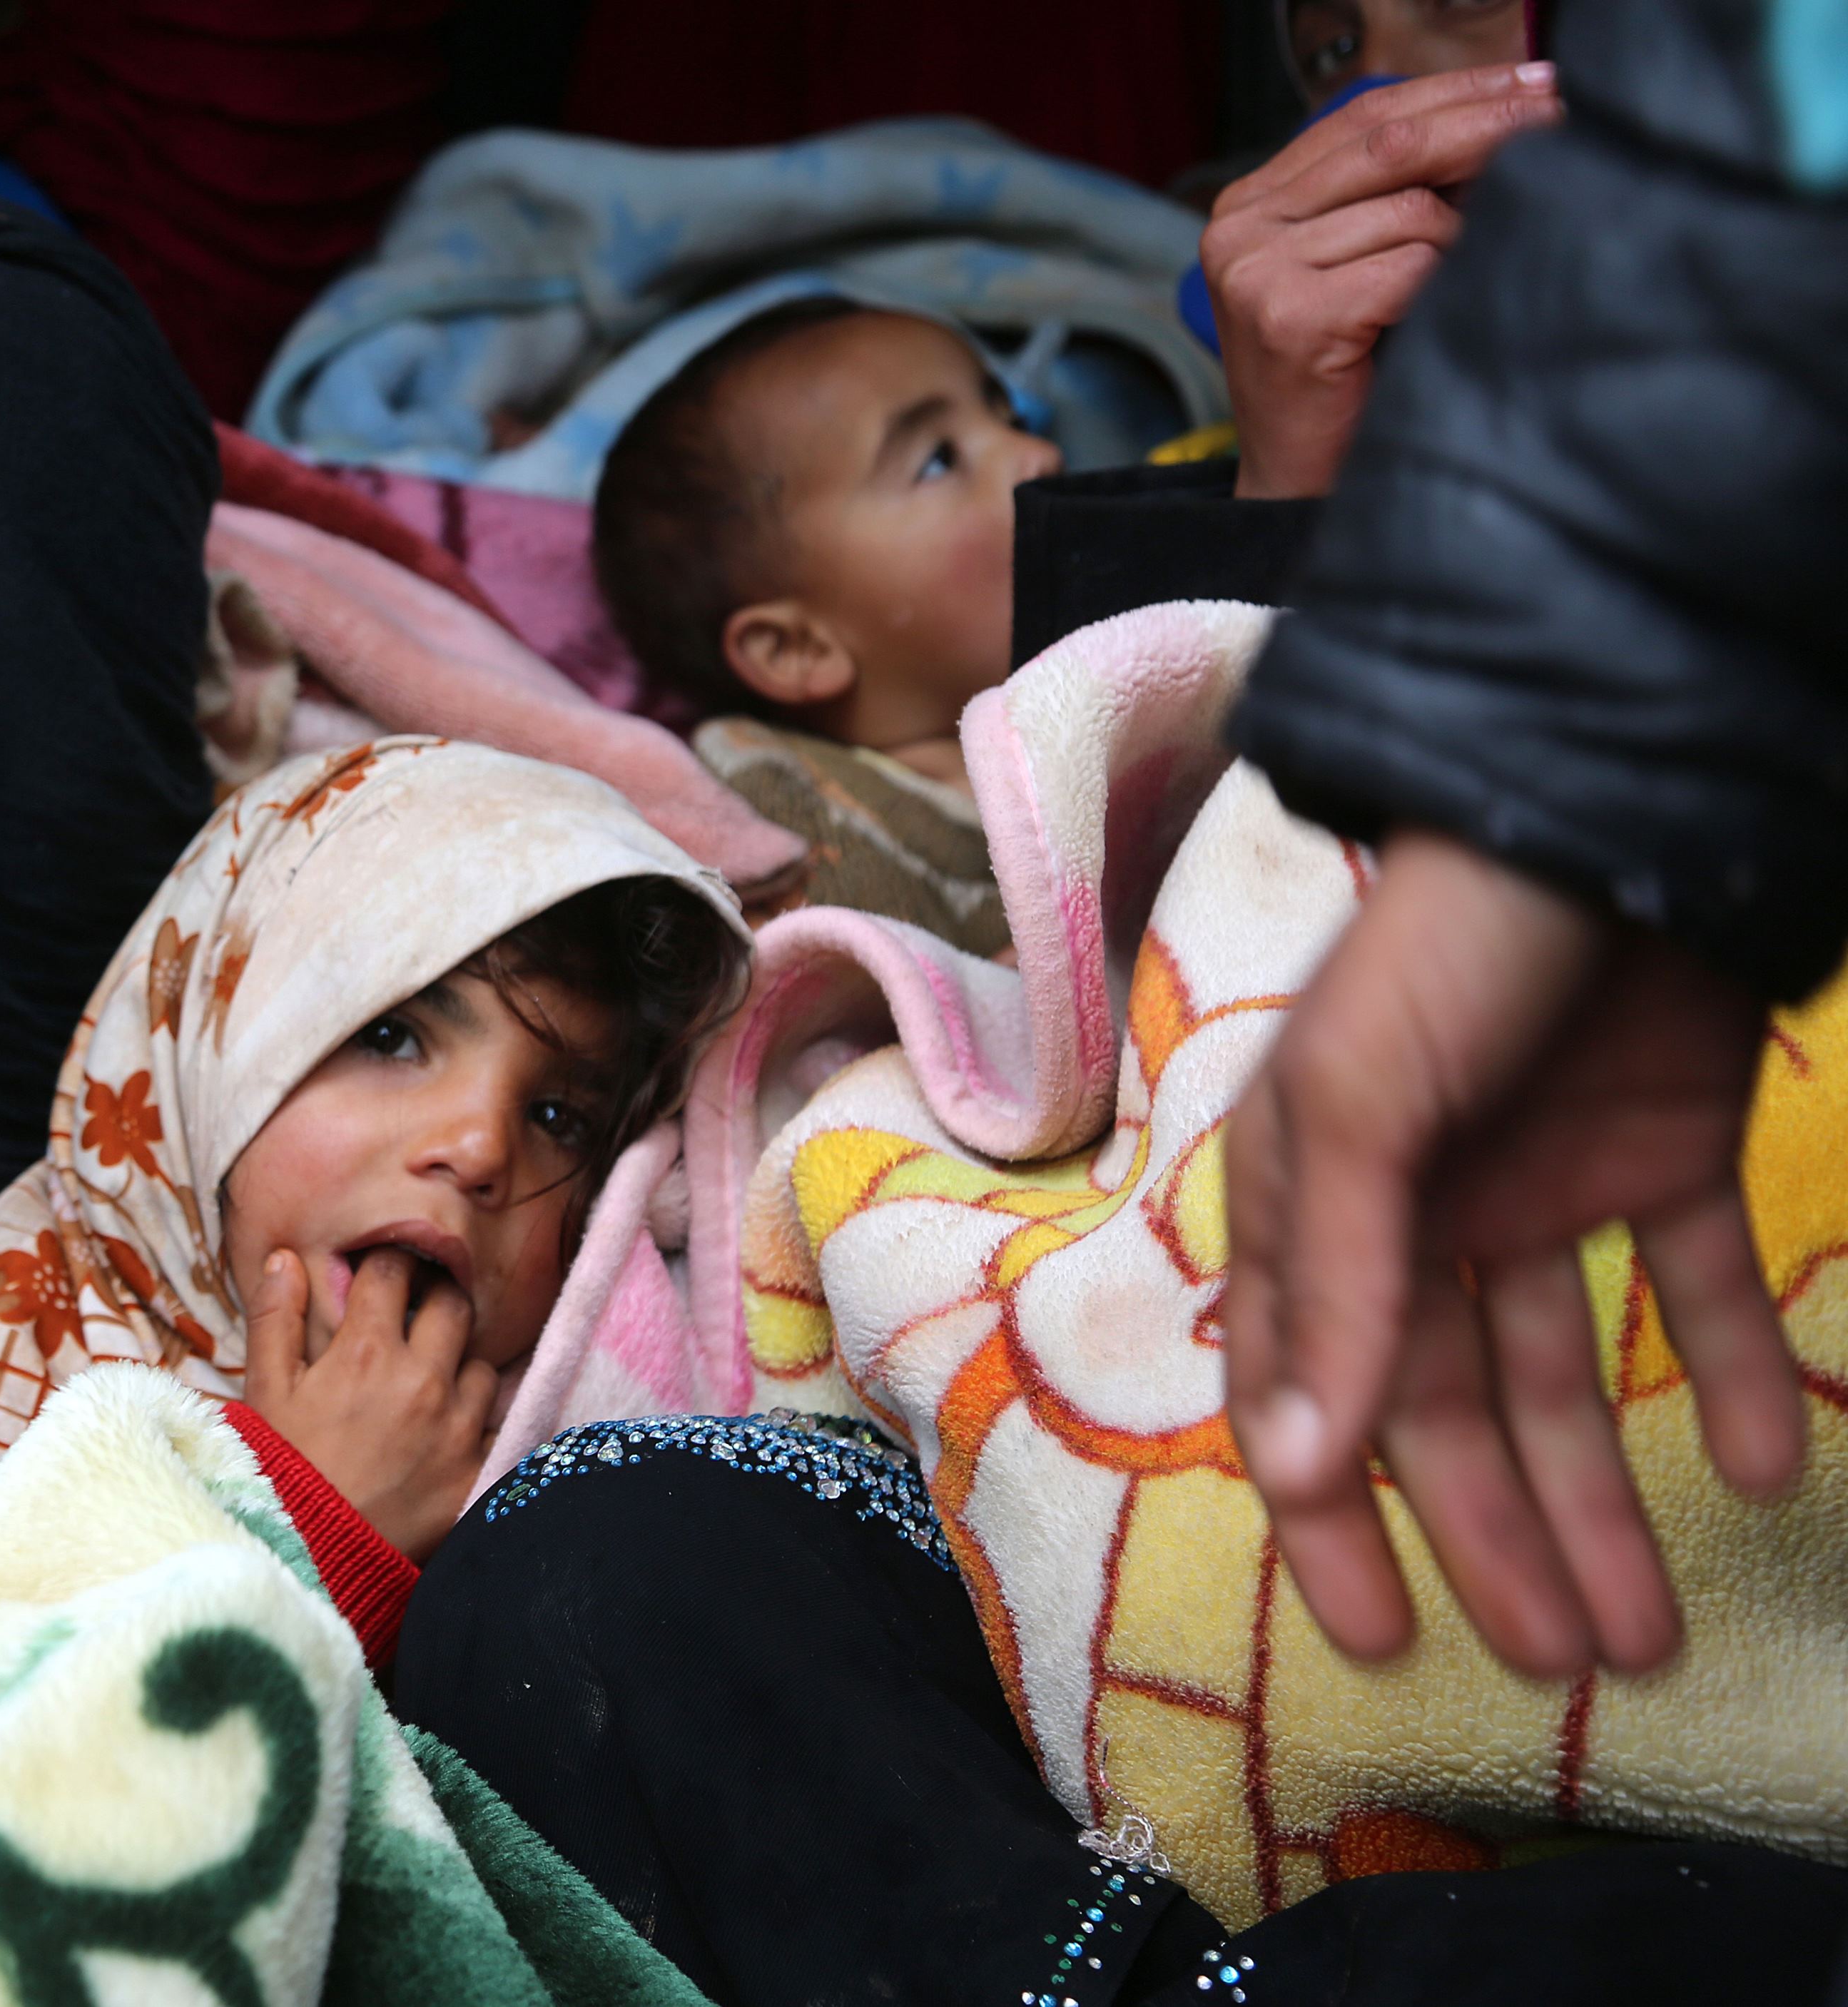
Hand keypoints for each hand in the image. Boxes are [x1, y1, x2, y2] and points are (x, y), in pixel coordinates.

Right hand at [245, 1247, 498, 1560]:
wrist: (311, 1558)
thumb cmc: (281, 1471)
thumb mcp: (265, 1392)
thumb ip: (275, 1318)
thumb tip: (283, 1258)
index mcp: (367, 1349)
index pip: (393, 1271)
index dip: (389, 1264)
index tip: (386, 1273)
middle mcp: (423, 1378)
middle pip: (454, 1306)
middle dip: (437, 1301)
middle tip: (419, 1318)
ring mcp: (457, 1426)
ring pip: (483, 1367)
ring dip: (461, 1369)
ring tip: (434, 1388)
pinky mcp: (478, 1471)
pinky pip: (502, 1428)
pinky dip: (486, 1426)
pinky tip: (463, 1434)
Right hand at [1204, 63, 1560, 499]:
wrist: (1298, 485)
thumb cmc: (1341, 378)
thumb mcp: (1351, 265)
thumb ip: (1388, 194)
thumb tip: (1501, 118)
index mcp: (1249, 206)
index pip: (1358, 116)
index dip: (1450, 90)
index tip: (1528, 80)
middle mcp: (1239, 229)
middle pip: (1387, 143)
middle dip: (1485, 124)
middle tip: (1557, 114)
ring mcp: (1257, 273)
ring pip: (1410, 210)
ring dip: (1463, 240)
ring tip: (1465, 281)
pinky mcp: (1291, 318)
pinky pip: (1412, 266)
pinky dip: (1444, 288)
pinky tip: (1438, 317)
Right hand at [1223, 831, 1801, 1678]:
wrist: (1619, 809)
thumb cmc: (1446, 953)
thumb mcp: (1357, 1104)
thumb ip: (1336, 1283)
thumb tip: (1296, 1463)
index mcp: (1316, 1200)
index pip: (1310, 1393)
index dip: (1335, 1519)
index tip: (1377, 1643)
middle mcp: (1419, 1209)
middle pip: (1451, 1408)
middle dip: (1500, 1537)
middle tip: (1569, 1661)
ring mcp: (1540, 1184)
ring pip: (1567, 1375)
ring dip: (1606, 1499)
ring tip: (1652, 1626)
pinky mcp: (1658, 1154)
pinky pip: (1692, 1292)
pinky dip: (1731, 1379)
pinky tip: (1764, 1469)